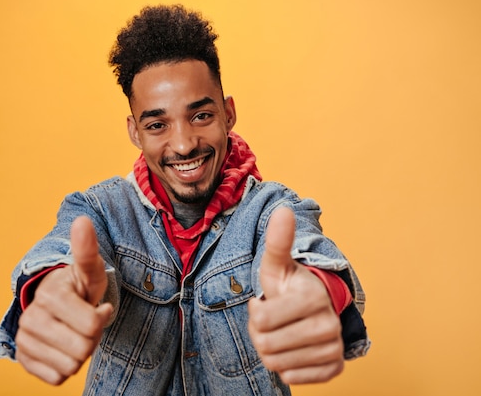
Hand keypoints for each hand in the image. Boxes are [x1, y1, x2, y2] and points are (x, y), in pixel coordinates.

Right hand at [15, 216, 112, 384]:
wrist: (55, 303)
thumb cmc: (78, 287)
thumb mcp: (89, 270)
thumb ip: (87, 250)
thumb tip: (83, 221)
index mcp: (50, 296)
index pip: (92, 325)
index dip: (102, 318)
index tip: (97, 307)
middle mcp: (32, 319)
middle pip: (83, 350)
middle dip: (92, 338)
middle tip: (85, 323)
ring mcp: (25, 340)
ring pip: (70, 367)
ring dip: (80, 354)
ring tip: (74, 333)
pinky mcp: (23, 360)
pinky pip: (56, 379)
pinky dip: (65, 367)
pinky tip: (62, 347)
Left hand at [248, 207, 343, 383]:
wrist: (314, 308)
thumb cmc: (289, 286)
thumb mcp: (277, 264)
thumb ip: (277, 241)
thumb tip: (282, 210)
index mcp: (313, 297)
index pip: (261, 320)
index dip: (255, 313)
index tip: (264, 303)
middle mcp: (328, 325)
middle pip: (266, 346)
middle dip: (260, 335)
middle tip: (271, 321)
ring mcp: (333, 348)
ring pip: (277, 364)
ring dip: (270, 351)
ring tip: (281, 333)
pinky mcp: (334, 368)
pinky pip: (293, 379)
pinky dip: (285, 367)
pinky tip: (292, 349)